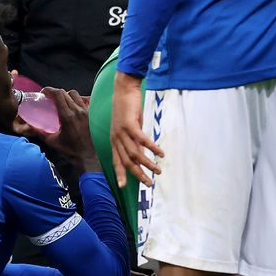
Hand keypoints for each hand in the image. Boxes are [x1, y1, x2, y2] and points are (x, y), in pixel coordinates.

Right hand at [22, 87, 95, 169]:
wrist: (89, 157)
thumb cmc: (71, 150)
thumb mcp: (52, 142)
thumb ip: (40, 132)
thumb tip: (29, 126)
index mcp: (67, 116)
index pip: (58, 94)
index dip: (49, 90)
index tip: (44, 92)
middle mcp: (78, 110)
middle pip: (65, 93)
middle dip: (56, 93)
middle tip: (50, 98)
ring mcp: (87, 111)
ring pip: (76, 94)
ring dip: (67, 95)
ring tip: (63, 102)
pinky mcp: (93, 114)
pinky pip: (86, 100)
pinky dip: (80, 99)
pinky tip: (76, 105)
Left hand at [109, 72, 160, 187]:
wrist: (124, 89)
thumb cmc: (128, 108)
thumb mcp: (130, 128)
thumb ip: (133, 142)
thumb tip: (141, 155)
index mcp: (114, 140)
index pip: (116, 161)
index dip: (120, 174)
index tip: (123, 187)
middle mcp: (116, 138)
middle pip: (127, 161)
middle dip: (138, 174)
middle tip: (149, 183)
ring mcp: (122, 131)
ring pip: (134, 153)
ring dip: (147, 163)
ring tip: (158, 170)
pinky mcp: (129, 124)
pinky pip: (142, 140)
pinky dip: (151, 147)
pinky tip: (160, 153)